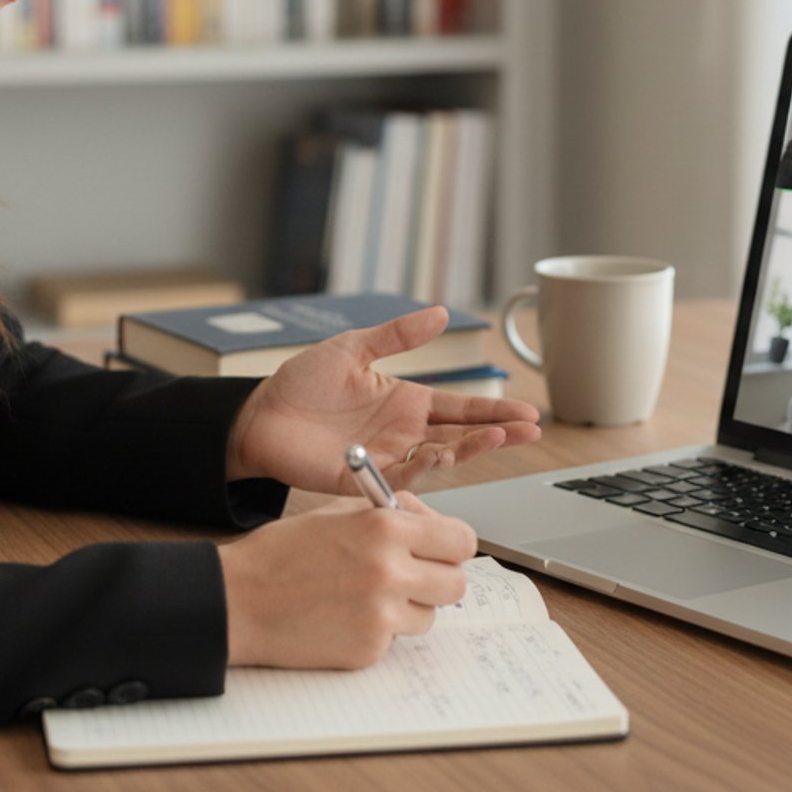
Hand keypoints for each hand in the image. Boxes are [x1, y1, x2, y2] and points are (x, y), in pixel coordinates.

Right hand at [219, 494, 476, 668]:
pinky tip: (345, 617)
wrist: (240, 600)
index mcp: (385, 528)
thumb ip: (393, 513)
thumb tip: (432, 522)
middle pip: (457, 584)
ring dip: (409, 608)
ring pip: (430, 616)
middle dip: (438, 580)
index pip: (461, 540)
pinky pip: (396, 639)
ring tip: (367, 597)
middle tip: (414, 577)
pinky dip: (378, 631)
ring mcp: (381, 614)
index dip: (452, 546)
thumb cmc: (284, 553)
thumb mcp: (340, 512)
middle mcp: (390, 570)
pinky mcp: (368, 649)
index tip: (441, 550)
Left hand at [225, 306, 540, 493]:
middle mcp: (403, 433)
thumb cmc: (302, 382)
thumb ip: (397, 334)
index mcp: (405, 403)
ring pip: (440, 458)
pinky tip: (443, 453)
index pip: (460, 408)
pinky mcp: (363, 477)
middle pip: (461, 436)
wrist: (259, 415)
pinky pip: (400, 477)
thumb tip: (441, 313)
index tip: (527, 413)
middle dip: (498, 433)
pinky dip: (423, 469)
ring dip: (471, 449)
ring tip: (498, 437)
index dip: (494, 410)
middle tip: (531, 429)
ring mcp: (386, 457)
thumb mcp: (353, 348)